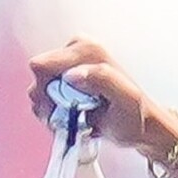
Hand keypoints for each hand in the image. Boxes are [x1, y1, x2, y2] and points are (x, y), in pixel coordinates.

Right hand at [27, 37, 159, 153]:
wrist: (140, 127)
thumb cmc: (136, 115)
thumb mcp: (125, 98)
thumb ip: (101, 79)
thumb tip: (72, 74)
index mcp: (87, 50)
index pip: (42, 66)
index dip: (47, 93)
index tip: (66, 109)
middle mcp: (75, 54)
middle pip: (38, 80)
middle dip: (49, 104)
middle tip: (72, 117)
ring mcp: (68, 69)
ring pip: (39, 93)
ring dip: (52, 113)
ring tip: (76, 119)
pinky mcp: (65, 84)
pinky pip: (45, 101)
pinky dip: (55, 116)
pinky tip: (72, 119)